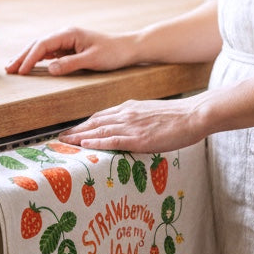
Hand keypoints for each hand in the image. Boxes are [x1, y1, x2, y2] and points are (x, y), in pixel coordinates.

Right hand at [6, 27, 137, 75]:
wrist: (127, 48)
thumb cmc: (113, 53)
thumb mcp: (93, 60)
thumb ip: (70, 64)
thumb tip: (49, 69)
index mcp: (69, 33)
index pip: (43, 45)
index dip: (29, 58)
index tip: (21, 71)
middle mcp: (65, 34)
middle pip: (38, 44)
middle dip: (22, 56)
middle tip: (8, 70)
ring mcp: (66, 41)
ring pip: (41, 48)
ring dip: (27, 57)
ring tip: (13, 68)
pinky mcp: (69, 48)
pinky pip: (49, 53)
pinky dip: (37, 59)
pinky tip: (29, 66)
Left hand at [59, 94, 208, 153]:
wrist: (194, 115)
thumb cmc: (178, 116)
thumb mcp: (152, 112)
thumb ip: (137, 118)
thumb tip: (129, 128)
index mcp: (130, 107)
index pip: (100, 115)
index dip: (84, 123)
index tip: (73, 130)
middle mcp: (126, 114)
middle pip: (94, 122)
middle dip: (75, 130)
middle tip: (60, 138)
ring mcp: (131, 126)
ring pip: (98, 130)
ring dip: (79, 137)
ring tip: (64, 143)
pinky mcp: (139, 138)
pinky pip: (112, 140)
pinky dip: (96, 142)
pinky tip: (84, 145)